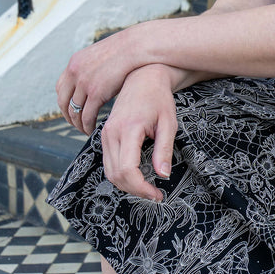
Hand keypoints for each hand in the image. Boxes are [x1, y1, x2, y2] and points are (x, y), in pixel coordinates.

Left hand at [57, 27, 141, 133]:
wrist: (134, 47)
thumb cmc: (123, 51)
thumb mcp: (98, 56)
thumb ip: (90, 68)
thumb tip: (91, 79)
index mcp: (74, 64)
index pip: (60, 88)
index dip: (64, 102)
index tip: (69, 109)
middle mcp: (75, 73)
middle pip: (63, 102)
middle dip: (68, 116)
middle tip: (75, 123)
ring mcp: (84, 84)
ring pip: (74, 111)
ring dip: (78, 123)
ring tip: (84, 129)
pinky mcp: (96, 93)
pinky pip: (87, 115)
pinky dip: (87, 125)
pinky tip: (92, 128)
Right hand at [100, 64, 178, 201]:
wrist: (143, 79)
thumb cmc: (159, 99)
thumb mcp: (168, 123)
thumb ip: (164, 150)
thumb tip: (163, 175)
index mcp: (128, 129)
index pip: (127, 169)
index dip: (141, 188)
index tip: (157, 194)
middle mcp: (111, 133)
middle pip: (115, 175)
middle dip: (135, 190)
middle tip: (155, 194)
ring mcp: (105, 134)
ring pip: (109, 171)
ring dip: (127, 185)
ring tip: (147, 188)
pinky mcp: (105, 135)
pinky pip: (108, 162)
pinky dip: (120, 175)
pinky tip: (137, 176)